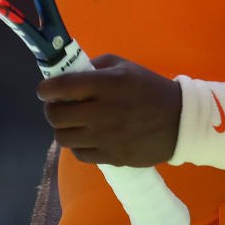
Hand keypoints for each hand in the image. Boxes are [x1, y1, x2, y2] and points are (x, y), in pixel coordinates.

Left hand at [36, 54, 180, 166]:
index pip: (61, 87)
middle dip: (51, 109)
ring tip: (73, 123)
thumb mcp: (124, 66)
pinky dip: (79, 145)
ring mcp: (106, 137)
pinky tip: (88, 136)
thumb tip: (69, 74)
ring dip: (64, 128)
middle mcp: (102, 112)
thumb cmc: (149, 88)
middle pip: (55, 116)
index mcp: (105, 85)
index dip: (45, 89)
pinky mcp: (112, 157)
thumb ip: (94, 66)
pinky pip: (79, 154)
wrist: (179, 121)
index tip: (45, 90)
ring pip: (63, 138)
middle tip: (59, 106)